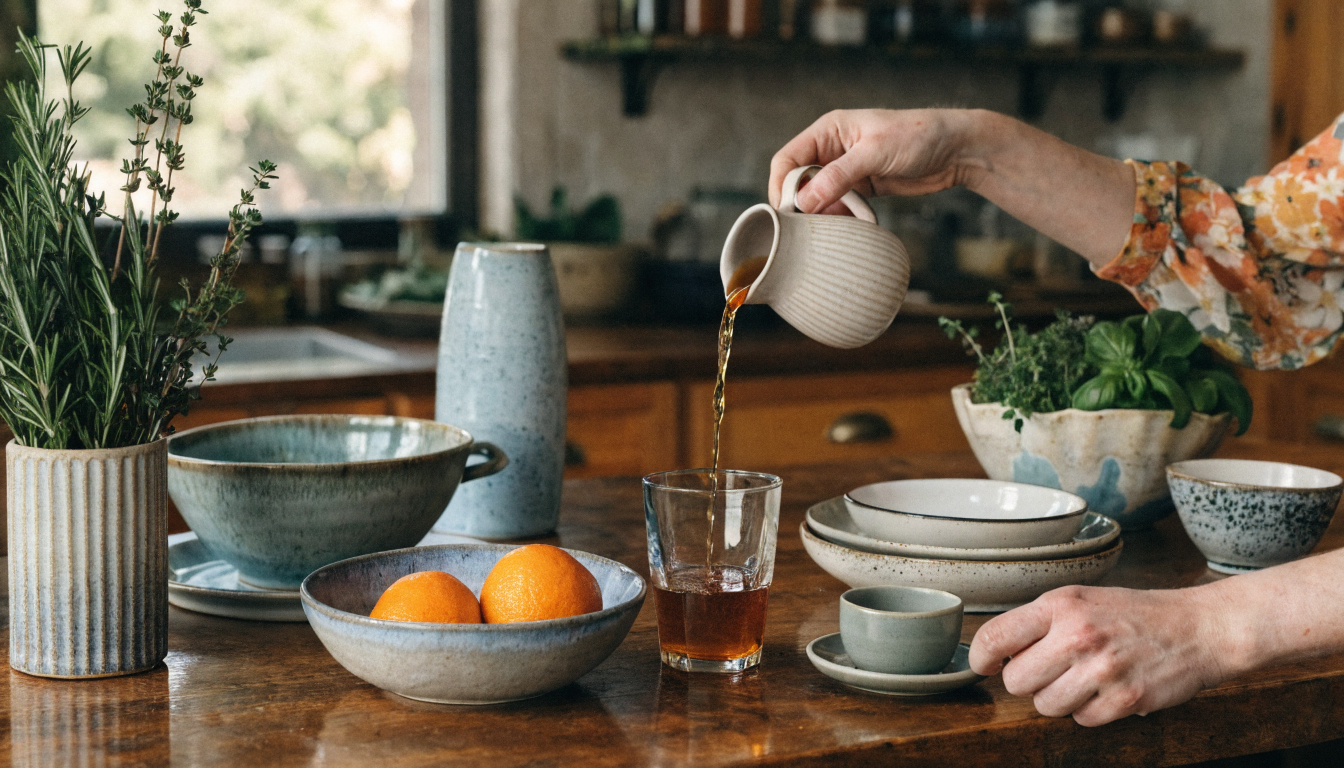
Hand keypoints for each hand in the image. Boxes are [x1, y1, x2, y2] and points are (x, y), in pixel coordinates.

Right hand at [768, 108, 986, 214]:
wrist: (956, 150)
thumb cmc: (918, 136)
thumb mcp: (875, 153)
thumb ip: (838, 176)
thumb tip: (804, 202)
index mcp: (828, 130)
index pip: (787, 159)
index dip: (781, 186)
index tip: (786, 213)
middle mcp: (832, 149)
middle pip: (798, 181)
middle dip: (799, 204)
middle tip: (805, 228)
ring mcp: (846, 170)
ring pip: (817, 197)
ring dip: (820, 214)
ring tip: (828, 230)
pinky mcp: (861, 187)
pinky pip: (838, 206)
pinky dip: (838, 218)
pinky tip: (847, 227)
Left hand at [968, 585, 1231, 726]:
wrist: (1198, 627)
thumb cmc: (1135, 614)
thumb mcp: (1082, 599)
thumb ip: (1040, 621)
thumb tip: (997, 650)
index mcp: (1061, 605)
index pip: (994, 637)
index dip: (981, 657)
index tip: (986, 665)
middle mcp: (1078, 635)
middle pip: (1015, 681)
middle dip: (1028, 680)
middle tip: (1050, 670)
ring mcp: (1102, 669)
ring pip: (1045, 706)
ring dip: (1059, 698)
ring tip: (1083, 678)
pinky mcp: (1125, 699)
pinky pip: (1081, 720)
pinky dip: (1090, 711)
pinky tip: (1107, 690)